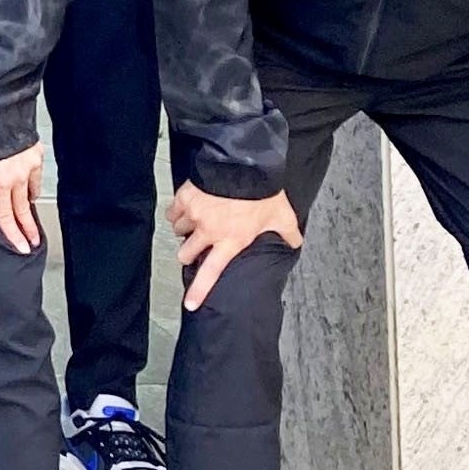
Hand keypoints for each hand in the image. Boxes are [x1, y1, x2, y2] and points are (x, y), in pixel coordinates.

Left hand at [0, 144, 46, 252]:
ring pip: (31, 189)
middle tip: (34, 240)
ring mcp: (30, 164)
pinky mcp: (36, 152)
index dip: (12, 232)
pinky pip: (37, 172)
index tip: (21, 246)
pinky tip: (32, 183)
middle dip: (28, 226)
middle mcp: (18, 177)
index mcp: (0, 183)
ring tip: (30, 212)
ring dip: (30, 202)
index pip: (5, 214)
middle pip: (23, 208)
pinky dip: (34, 180)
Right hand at [169, 183, 302, 309]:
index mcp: (231, 241)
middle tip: (195, 247)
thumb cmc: (262, 193)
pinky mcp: (184, 198)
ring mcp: (194, 215)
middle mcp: (209, 232)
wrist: (244, 165)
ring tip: (194, 223)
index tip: (190, 304)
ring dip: (185, 230)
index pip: (211, 272)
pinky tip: (185, 209)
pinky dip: (177, 212)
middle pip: (185, 253)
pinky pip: (173, 212)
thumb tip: (295, 243)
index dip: (199, 291)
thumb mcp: (282, 217)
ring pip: (178, 231)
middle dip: (188, 253)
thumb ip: (288, 234)